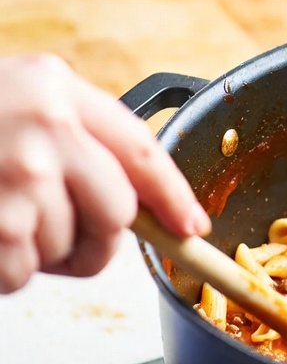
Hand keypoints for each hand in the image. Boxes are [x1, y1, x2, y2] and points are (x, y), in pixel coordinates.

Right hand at [0, 54, 209, 291]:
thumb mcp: (17, 100)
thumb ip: (76, 135)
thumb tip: (141, 203)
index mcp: (56, 88)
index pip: (141, 150)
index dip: (173, 195)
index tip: (190, 226)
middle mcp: (43, 127)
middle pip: (116, 211)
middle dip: (98, 241)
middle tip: (63, 240)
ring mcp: (16, 175)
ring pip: (69, 248)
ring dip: (38, 254)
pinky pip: (22, 275)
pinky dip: (4, 272)